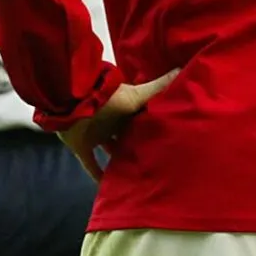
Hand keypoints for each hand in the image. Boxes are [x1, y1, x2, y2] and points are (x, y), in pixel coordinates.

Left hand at [60, 69, 178, 180]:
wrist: (72, 104)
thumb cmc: (107, 100)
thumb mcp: (137, 95)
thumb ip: (159, 86)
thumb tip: (183, 68)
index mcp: (127, 109)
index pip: (143, 118)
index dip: (154, 126)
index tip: (169, 136)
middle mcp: (114, 122)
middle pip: (129, 136)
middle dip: (139, 145)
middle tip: (156, 160)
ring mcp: (98, 135)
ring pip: (112, 150)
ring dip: (121, 159)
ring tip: (137, 173)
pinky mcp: (83, 147)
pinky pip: (92, 164)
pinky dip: (98, 174)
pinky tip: (108, 187)